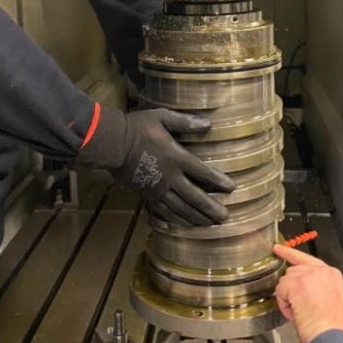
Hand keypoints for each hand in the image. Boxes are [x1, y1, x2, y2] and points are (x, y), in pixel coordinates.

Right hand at [77, 107, 234, 225]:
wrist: (111, 143)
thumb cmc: (137, 128)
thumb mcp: (161, 117)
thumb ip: (185, 122)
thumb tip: (207, 124)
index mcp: (176, 157)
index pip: (203, 172)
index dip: (218, 181)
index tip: (231, 188)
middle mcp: (169, 177)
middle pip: (194, 197)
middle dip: (210, 208)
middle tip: (224, 217)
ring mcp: (157, 189)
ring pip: (180, 208)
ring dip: (196, 217)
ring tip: (210, 224)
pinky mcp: (146, 195)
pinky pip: (163, 212)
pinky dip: (175, 220)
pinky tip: (184, 225)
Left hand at [272, 245, 342, 342]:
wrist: (336, 339)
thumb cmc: (337, 330)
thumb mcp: (333, 302)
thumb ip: (319, 290)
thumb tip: (304, 294)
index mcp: (332, 275)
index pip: (307, 260)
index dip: (291, 254)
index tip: (280, 250)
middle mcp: (321, 271)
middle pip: (293, 272)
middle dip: (291, 289)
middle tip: (299, 309)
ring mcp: (308, 275)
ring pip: (285, 281)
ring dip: (289, 299)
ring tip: (303, 315)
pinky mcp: (296, 283)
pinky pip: (280, 291)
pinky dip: (284, 305)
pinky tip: (297, 315)